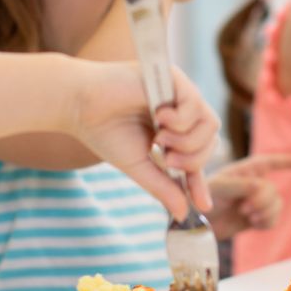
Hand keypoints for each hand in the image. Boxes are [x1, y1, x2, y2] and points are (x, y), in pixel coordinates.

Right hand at [71, 62, 217, 217]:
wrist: (79, 105)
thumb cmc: (104, 131)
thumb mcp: (139, 165)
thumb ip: (162, 186)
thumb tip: (182, 213)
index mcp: (173, 130)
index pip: (198, 155)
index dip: (200, 180)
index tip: (203, 204)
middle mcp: (181, 110)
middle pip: (211, 139)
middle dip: (192, 159)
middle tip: (166, 159)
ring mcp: (180, 93)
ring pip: (210, 124)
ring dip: (187, 140)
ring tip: (159, 138)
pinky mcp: (175, 77)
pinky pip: (196, 104)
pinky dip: (181, 119)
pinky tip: (158, 116)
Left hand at [205, 153, 290, 240]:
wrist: (194, 225)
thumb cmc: (200, 199)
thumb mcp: (217, 187)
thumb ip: (240, 185)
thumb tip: (261, 186)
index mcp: (243, 171)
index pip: (269, 162)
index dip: (287, 161)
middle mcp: (252, 184)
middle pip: (272, 189)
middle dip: (262, 200)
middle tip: (245, 209)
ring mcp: (255, 202)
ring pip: (277, 205)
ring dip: (265, 212)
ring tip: (248, 216)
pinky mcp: (255, 219)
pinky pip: (273, 220)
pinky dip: (266, 222)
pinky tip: (253, 224)